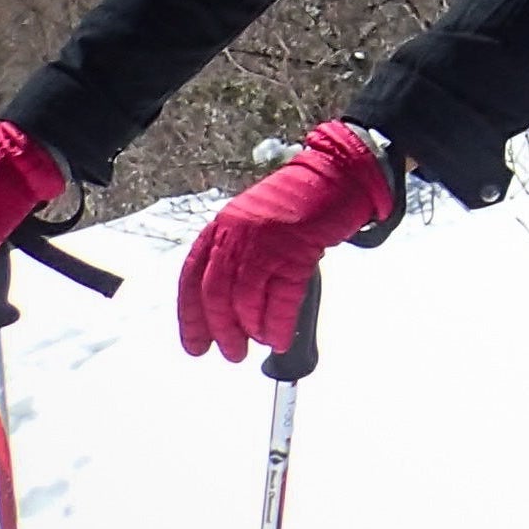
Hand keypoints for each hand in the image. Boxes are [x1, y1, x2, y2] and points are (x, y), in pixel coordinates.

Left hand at [177, 123, 392, 361]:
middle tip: (231, 354)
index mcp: (221, 227)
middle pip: (216, 293)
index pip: (192, 279)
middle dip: (222, 330)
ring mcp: (265, 242)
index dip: (191, 318)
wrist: (337, 174)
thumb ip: (237, 256)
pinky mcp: (296, 249)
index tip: (196, 345)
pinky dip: (278, 323)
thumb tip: (229, 307)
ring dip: (251, 329)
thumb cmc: (300, 199)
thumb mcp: (254, 222)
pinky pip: (281, 297)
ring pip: (245, 298)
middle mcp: (236, 234)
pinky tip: (281, 337)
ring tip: (260, 344)